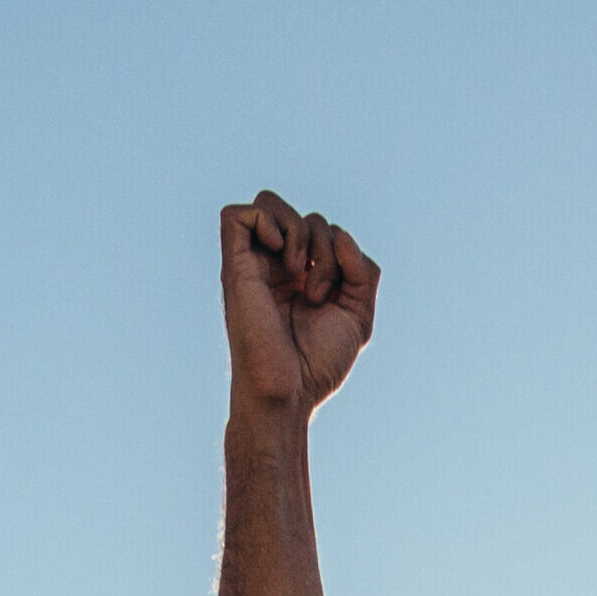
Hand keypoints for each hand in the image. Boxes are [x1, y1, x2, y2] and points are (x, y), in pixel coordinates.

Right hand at [220, 192, 379, 419]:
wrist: (290, 393)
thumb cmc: (317, 364)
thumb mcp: (358, 313)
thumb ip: (362, 271)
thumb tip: (339, 235)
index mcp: (300, 276)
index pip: (322, 230)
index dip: (340, 250)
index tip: (337, 294)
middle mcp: (273, 266)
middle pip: (301, 215)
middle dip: (323, 243)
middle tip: (318, 291)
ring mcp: (253, 265)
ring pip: (269, 203)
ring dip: (298, 230)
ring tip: (299, 273)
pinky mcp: (234, 269)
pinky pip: (236, 215)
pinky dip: (265, 222)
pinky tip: (280, 260)